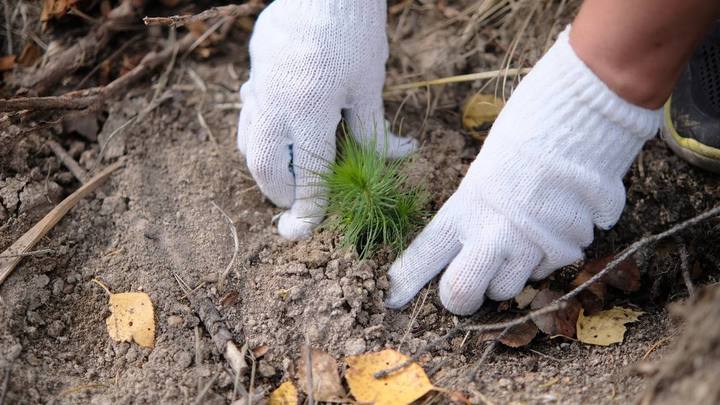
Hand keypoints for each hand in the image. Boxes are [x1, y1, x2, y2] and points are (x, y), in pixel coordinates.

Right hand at [237, 0, 416, 239]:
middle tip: (299, 199)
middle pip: (263, 167)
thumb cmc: (355, 32)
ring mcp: (259, 84)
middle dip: (279, 193)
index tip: (305, 229)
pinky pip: (249, 112)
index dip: (308, 208)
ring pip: (249, 141)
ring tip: (294, 168)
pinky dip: (262, 132)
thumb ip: (374, 129)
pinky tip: (283, 128)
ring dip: (268, 165)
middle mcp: (274, 102)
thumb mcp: (368, 85)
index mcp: (308, 110)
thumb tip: (399, 156)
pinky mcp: (254, 68)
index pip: (307, 175)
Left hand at [385, 27, 661, 314]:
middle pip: (461, 295)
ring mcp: (532, 246)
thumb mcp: (485, 173)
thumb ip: (474, 214)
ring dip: (512, 271)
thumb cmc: (527, 134)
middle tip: (470, 286)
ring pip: (510, 288)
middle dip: (462, 299)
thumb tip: (469, 248)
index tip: (394, 297)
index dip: (407, 281)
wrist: (582, 117)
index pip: (424, 256)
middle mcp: (493, 234)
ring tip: (523, 232)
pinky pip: (552, 266)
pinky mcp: (569, 248)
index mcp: (464, 208)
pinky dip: (553, 250)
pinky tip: (559, 216)